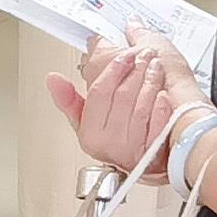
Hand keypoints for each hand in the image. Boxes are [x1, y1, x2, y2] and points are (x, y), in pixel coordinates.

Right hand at [48, 38, 192, 175]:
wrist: (149, 163)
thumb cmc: (117, 140)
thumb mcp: (87, 124)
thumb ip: (69, 99)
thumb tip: (52, 79)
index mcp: (92, 134)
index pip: (99, 92)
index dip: (113, 70)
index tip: (124, 55)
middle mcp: (111, 143)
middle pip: (122, 95)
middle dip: (136, 69)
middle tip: (144, 53)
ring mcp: (134, 147)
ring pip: (141, 105)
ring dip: (151, 81)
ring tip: (156, 66)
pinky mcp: (155, 149)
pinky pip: (158, 121)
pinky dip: (161, 104)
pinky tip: (163, 93)